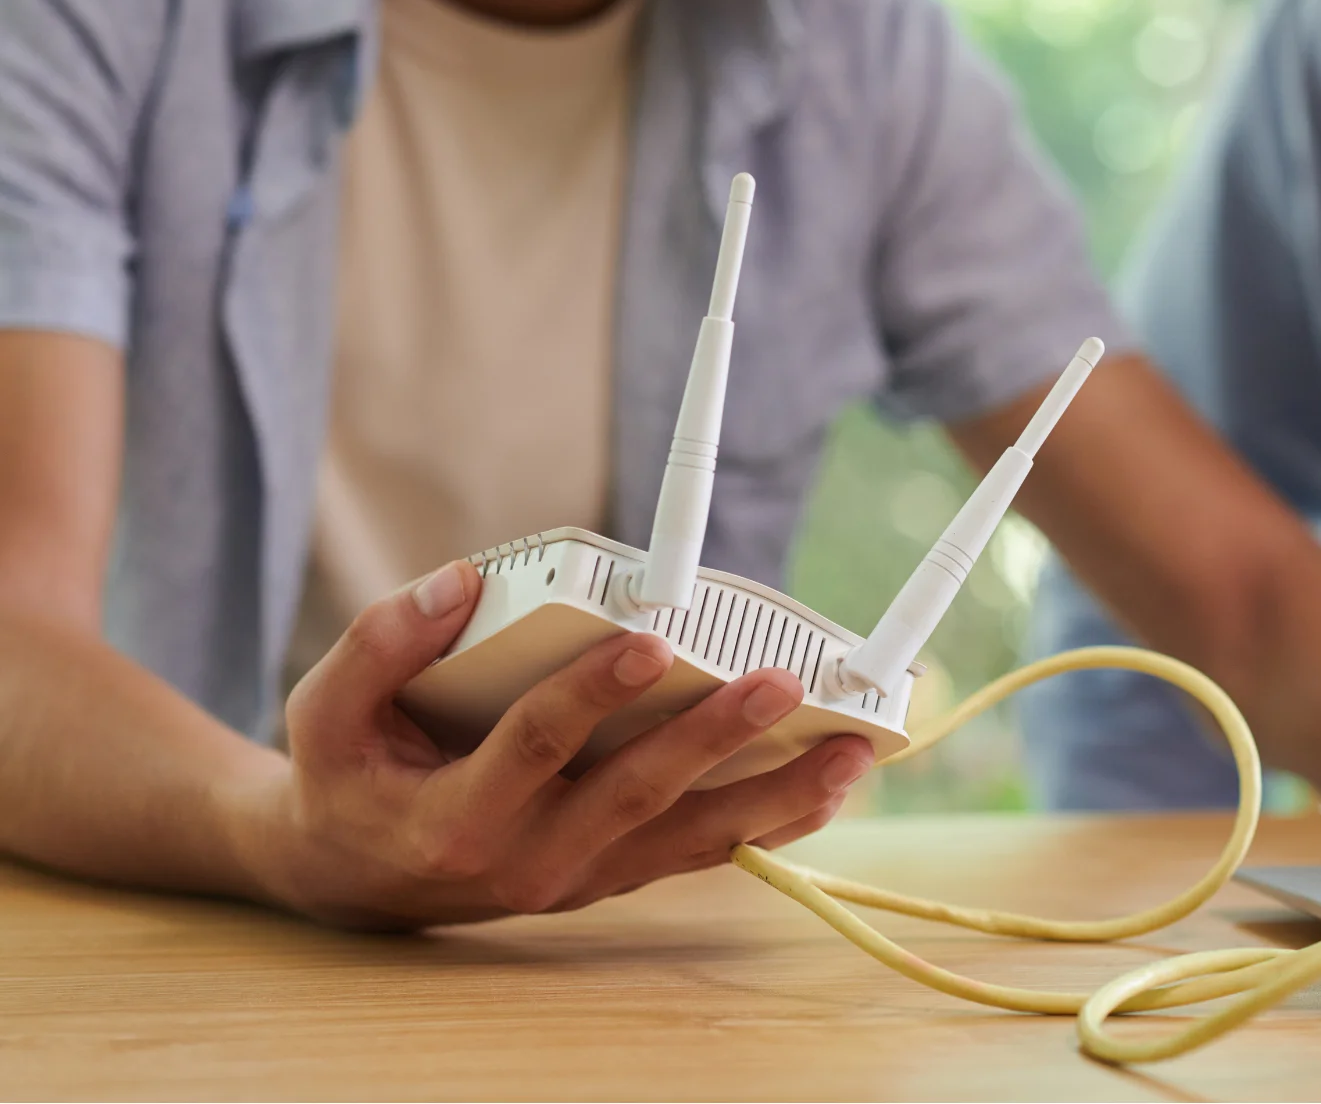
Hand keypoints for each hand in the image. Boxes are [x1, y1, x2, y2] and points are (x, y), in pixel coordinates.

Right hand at [235, 561, 872, 928]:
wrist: (356, 882)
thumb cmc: (350, 779)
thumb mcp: (325, 713)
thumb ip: (381, 643)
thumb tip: (462, 582)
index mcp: (455, 820)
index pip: (535, 747)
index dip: (591, 694)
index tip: (649, 639)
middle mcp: (529, 861)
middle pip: (636, 794)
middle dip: (713, 736)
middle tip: (778, 681)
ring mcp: (581, 876)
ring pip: (690, 836)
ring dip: (775, 793)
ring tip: (850, 750)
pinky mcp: (616, 873)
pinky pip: (701, 850)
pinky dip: (771, 820)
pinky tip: (831, 783)